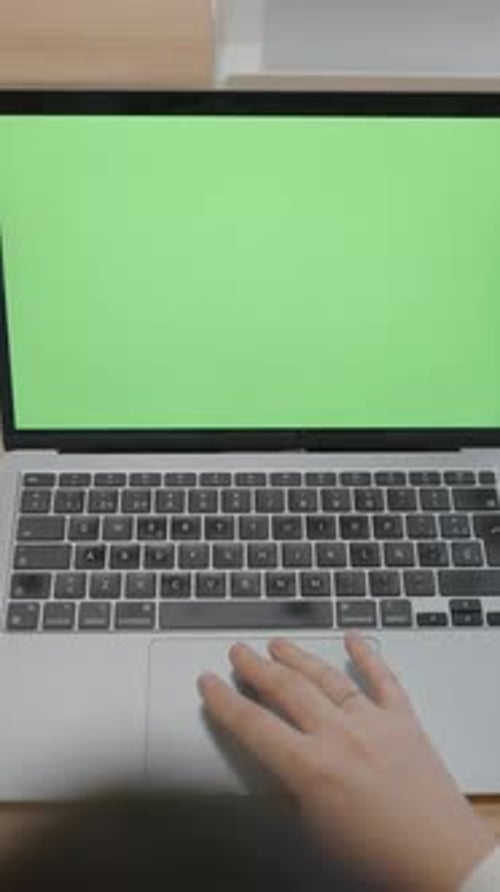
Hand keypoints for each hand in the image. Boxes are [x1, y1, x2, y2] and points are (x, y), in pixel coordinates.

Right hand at [198, 634, 495, 891]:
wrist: (442, 861)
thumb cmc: (381, 858)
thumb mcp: (317, 828)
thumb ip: (293, 789)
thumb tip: (279, 765)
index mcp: (311, 768)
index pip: (253, 725)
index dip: (224, 701)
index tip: (208, 682)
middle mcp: (340, 736)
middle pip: (287, 689)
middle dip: (256, 667)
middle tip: (238, 651)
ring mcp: (373, 722)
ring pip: (327, 677)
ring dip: (298, 657)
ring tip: (277, 643)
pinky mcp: (404, 720)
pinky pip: (383, 678)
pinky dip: (367, 656)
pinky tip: (353, 638)